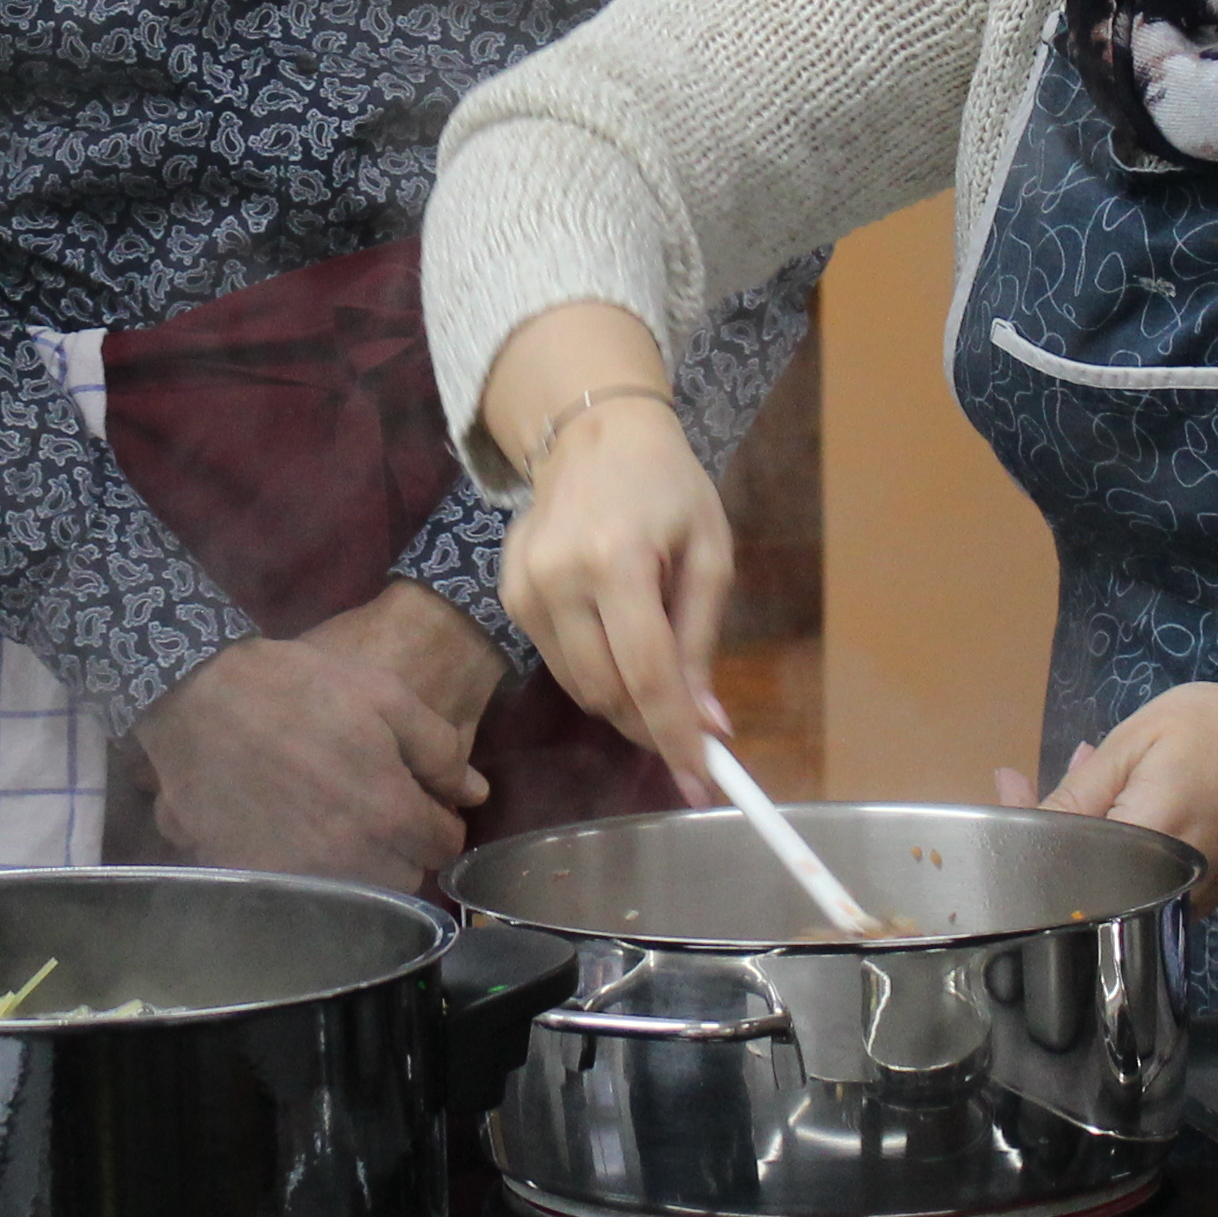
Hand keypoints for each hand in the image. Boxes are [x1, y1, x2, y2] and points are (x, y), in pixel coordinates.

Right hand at [136, 587, 495, 887]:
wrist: (195, 700)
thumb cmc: (295, 687)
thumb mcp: (382, 694)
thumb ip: (438, 748)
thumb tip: (475, 794)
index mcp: (390, 813)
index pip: (445, 846)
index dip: (439, 819)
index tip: (423, 800)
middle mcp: (352, 859)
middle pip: (405, 877)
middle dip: (404, 848)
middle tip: (380, 808)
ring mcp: (302, 875)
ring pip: (359, 892)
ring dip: (361, 866)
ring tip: (339, 821)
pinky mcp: (258, 879)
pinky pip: (304, 891)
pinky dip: (309, 871)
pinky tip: (294, 831)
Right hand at [495, 395, 733, 782]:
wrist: (593, 432)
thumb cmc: (668, 487)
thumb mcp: (709, 553)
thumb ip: (701, 639)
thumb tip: (708, 724)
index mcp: (617, 559)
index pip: (648, 673)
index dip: (675, 736)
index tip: (703, 784)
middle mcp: (558, 577)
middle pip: (606, 692)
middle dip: (651, 723)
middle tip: (690, 730)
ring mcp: (524, 588)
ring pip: (579, 687)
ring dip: (624, 700)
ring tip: (655, 666)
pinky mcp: (508, 594)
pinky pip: (558, 662)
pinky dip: (595, 669)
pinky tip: (614, 631)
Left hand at [1039, 680, 1217, 905]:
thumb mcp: (1139, 742)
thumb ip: (1082, 790)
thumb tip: (1026, 816)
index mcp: (1145, 848)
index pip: (1057, 861)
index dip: (1022, 826)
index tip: (1008, 787)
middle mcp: (1165, 891)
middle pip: (1078, 879)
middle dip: (1045, 828)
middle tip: (1027, 780)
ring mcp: (1186, 902)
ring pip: (1108, 883)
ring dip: (1079, 836)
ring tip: (1078, 780)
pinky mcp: (1200, 900)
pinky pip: (1139, 884)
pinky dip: (1114, 848)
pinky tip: (1110, 806)